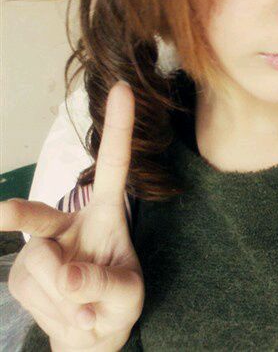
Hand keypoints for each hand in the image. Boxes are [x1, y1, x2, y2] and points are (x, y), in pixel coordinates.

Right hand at [1, 81, 143, 350]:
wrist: (91, 334)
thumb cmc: (116, 303)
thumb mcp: (127, 296)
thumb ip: (104, 284)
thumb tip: (67, 274)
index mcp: (106, 213)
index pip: (113, 166)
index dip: (118, 128)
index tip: (122, 88)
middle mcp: (68, 223)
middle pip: (40, 216)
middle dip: (19, 215)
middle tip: (0, 213)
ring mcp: (40, 247)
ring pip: (44, 268)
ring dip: (68, 298)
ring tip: (88, 307)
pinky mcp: (21, 274)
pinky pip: (35, 292)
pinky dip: (56, 312)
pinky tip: (70, 313)